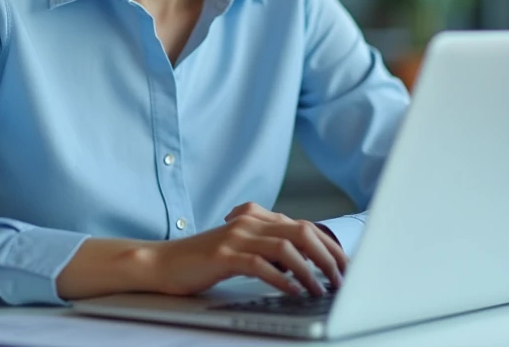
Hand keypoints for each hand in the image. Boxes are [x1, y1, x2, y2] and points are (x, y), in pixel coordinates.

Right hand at [147, 202, 346, 296]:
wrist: (163, 262)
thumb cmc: (203, 260)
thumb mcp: (240, 247)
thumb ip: (268, 247)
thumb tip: (303, 263)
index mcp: (256, 217)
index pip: (304, 226)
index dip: (329, 245)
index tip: (345, 265)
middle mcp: (250, 222)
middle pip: (302, 232)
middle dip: (327, 256)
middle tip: (341, 279)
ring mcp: (237, 236)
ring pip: (286, 247)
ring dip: (310, 270)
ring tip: (320, 288)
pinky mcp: (224, 255)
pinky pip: (261, 264)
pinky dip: (282, 278)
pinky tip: (293, 291)